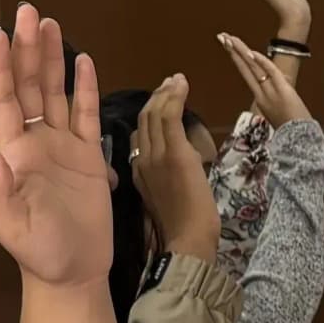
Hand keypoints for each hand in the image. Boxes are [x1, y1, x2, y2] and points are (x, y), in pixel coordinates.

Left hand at [0, 10, 116, 287]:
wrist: (73, 274)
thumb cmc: (40, 254)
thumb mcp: (15, 229)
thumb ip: (3, 193)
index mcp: (14, 155)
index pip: (3, 103)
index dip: (1, 69)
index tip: (0, 36)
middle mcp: (34, 143)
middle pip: (28, 86)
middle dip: (27, 48)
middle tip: (28, 10)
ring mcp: (61, 147)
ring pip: (53, 92)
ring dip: (51, 58)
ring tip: (50, 23)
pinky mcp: (87, 156)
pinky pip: (84, 113)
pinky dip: (84, 87)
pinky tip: (83, 61)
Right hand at [127, 73, 217, 256]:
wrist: (186, 241)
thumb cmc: (183, 230)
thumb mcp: (167, 201)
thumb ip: (166, 180)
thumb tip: (180, 164)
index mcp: (138, 175)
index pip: (138, 137)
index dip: (148, 117)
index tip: (160, 104)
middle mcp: (141, 161)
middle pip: (143, 121)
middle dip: (156, 99)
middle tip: (169, 84)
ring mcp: (156, 156)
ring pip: (154, 114)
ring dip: (166, 93)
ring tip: (176, 80)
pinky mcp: (174, 152)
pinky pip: (170, 116)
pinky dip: (175, 96)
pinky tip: (182, 83)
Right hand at [217, 30, 311, 132]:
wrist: (300, 139)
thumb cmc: (291, 129)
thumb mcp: (279, 112)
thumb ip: (276, 97)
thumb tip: (278, 85)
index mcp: (260, 98)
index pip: (246, 74)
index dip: (237, 60)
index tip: (229, 48)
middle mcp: (262, 94)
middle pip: (245, 68)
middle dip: (233, 51)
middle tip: (222, 37)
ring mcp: (271, 92)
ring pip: (254, 68)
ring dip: (241, 51)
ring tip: (230, 39)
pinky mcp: (284, 90)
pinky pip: (271, 73)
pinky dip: (262, 62)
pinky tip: (251, 53)